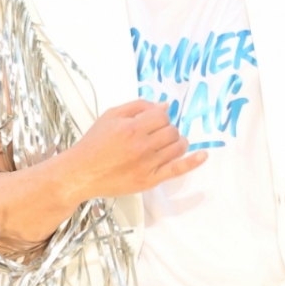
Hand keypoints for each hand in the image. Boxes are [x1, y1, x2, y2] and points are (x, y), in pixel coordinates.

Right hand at [70, 100, 207, 199]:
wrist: (81, 173)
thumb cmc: (94, 143)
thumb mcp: (111, 115)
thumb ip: (138, 106)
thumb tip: (164, 105)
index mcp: (132, 127)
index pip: (162, 116)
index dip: (159, 117)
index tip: (152, 121)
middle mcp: (142, 146)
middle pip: (171, 131)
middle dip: (166, 129)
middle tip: (154, 134)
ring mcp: (147, 165)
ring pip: (177, 147)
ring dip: (176, 142)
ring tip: (166, 143)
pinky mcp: (149, 180)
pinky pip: (177, 170)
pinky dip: (193, 161)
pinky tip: (203, 154)